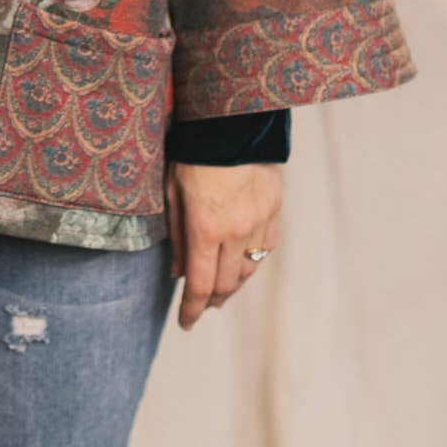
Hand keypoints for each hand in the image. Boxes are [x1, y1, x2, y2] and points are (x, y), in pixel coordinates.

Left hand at [164, 158, 281, 330]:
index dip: (191, 310)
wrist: (232, 123)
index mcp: (205, 228)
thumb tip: (178, 273)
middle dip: (211, 300)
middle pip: (225, 285)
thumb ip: (176, 235)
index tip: (185, 323)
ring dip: (232, 285)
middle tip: (200, 305)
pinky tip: (240, 263)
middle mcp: (235, 232)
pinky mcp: (274, 212)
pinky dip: (250, 263)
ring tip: (220, 289)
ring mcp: (258, 223)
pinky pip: (264, 250)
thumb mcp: (172, 192)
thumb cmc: (192, 154)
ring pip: (248, 271)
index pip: (199, 285)